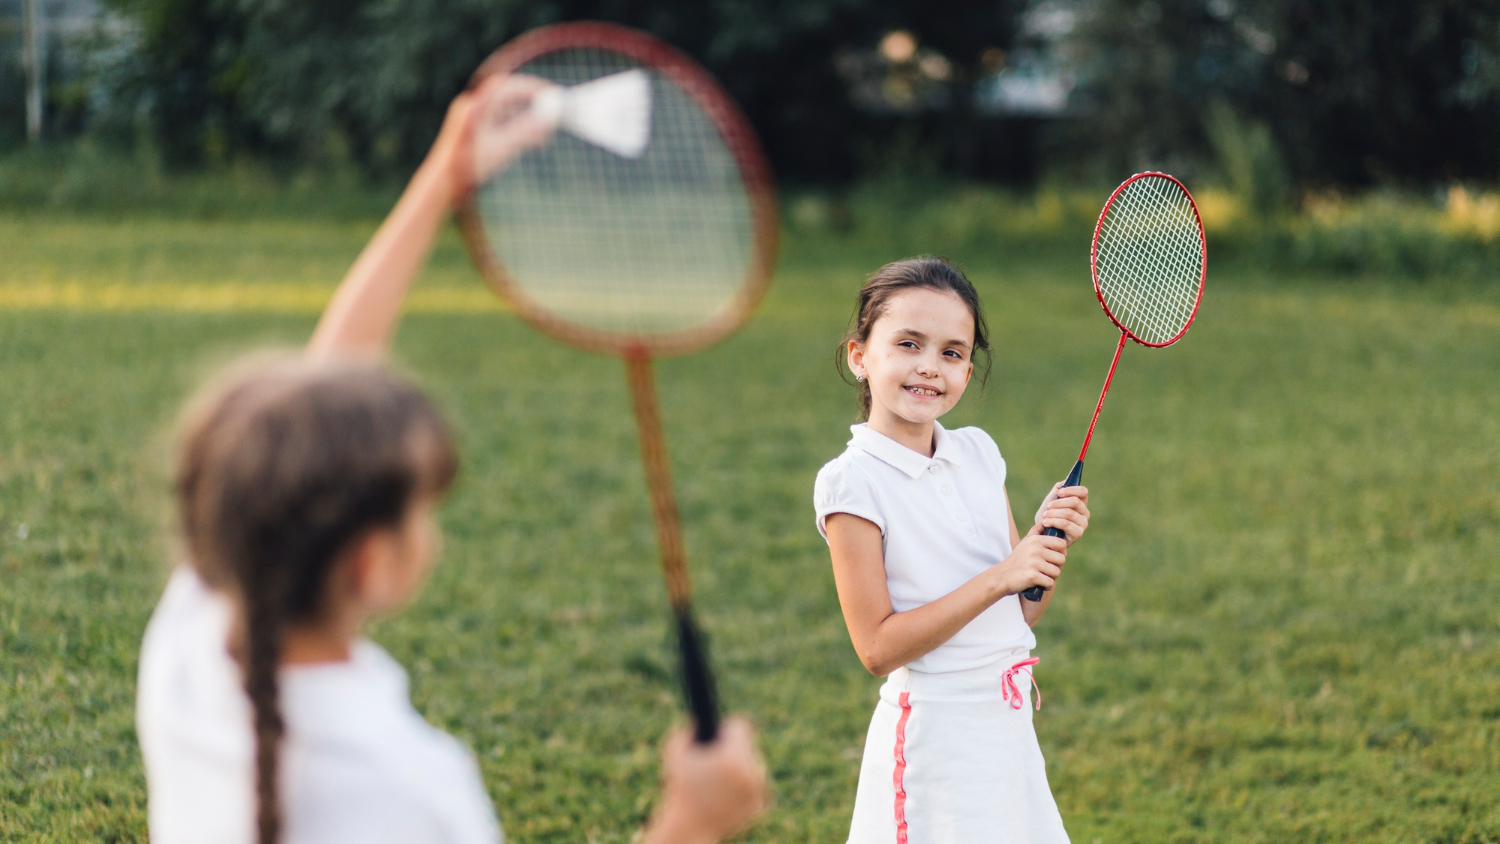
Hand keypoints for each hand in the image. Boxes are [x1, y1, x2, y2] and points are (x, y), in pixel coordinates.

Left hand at [430, 72, 555, 203]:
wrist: (444, 185)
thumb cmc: (469, 167)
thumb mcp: (503, 148)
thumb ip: (527, 130)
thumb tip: (551, 117)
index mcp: (477, 106)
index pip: (508, 86)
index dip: (532, 87)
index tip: (552, 94)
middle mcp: (473, 108)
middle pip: (508, 96)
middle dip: (532, 102)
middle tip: (553, 111)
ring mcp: (473, 120)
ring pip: (506, 110)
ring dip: (527, 117)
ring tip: (545, 131)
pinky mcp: (475, 132)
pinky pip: (501, 122)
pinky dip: (517, 127)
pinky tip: (532, 141)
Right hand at [647, 716, 767, 843]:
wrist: (690, 826)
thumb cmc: (680, 787)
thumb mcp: (676, 751)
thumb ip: (688, 728)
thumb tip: (700, 718)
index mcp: (735, 756)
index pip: (741, 726)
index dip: (728, 728)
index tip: (722, 732)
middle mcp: (753, 771)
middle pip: (747, 747)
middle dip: (733, 750)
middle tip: (717, 757)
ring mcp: (757, 790)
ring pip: (753, 766)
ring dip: (739, 767)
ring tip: (720, 775)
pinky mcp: (758, 805)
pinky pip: (753, 786)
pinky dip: (742, 787)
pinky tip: (726, 791)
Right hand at [994, 532, 1067, 595]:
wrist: (1001, 576)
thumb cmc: (1016, 560)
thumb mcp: (1025, 542)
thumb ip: (1036, 531)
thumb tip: (1045, 521)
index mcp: (1036, 540)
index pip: (1062, 544)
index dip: (1060, 553)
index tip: (1052, 559)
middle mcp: (1035, 549)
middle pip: (1061, 559)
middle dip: (1056, 567)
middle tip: (1046, 570)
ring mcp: (1033, 563)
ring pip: (1056, 572)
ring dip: (1051, 578)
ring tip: (1041, 577)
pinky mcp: (1032, 576)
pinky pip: (1050, 583)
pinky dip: (1046, 586)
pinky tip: (1039, 584)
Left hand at [1033, 483, 1089, 545]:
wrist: (1041, 533)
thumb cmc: (1048, 516)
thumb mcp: (1051, 500)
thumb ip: (1058, 490)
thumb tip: (1063, 484)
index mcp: (1080, 502)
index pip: (1083, 491)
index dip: (1071, 490)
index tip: (1059, 493)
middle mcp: (1085, 513)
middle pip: (1075, 501)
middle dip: (1058, 503)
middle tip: (1048, 507)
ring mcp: (1083, 523)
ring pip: (1069, 513)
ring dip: (1053, 513)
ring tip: (1044, 516)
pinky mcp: (1078, 533)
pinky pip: (1065, 524)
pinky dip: (1053, 522)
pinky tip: (1045, 523)